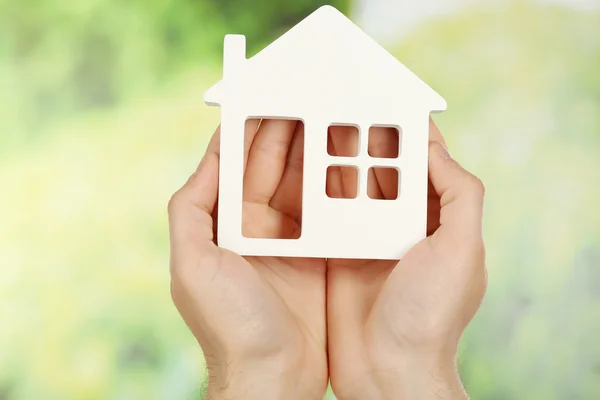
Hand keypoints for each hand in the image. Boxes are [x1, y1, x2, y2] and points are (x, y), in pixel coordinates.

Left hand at [168, 120, 327, 399]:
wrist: (274, 379)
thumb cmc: (231, 325)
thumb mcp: (194, 264)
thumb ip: (191, 208)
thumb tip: (210, 156)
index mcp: (223, 224)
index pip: (236, 163)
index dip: (251, 129)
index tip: (269, 96)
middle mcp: (255, 227)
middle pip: (272, 167)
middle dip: (288, 131)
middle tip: (310, 97)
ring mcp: (289, 239)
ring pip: (302, 183)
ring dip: (315, 151)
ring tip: (333, 118)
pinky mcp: (319, 254)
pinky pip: (328, 210)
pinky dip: (336, 185)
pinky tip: (349, 162)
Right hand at [327, 120, 486, 399]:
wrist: (388, 373)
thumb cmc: (430, 317)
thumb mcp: (462, 250)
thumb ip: (459, 194)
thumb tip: (434, 148)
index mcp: (435, 218)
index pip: (422, 160)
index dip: (405, 128)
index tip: (382, 97)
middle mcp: (401, 224)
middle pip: (381, 166)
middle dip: (363, 134)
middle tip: (337, 100)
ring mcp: (366, 238)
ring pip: (349, 184)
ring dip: (335, 156)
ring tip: (314, 121)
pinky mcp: (336, 252)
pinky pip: (324, 212)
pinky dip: (314, 189)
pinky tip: (298, 166)